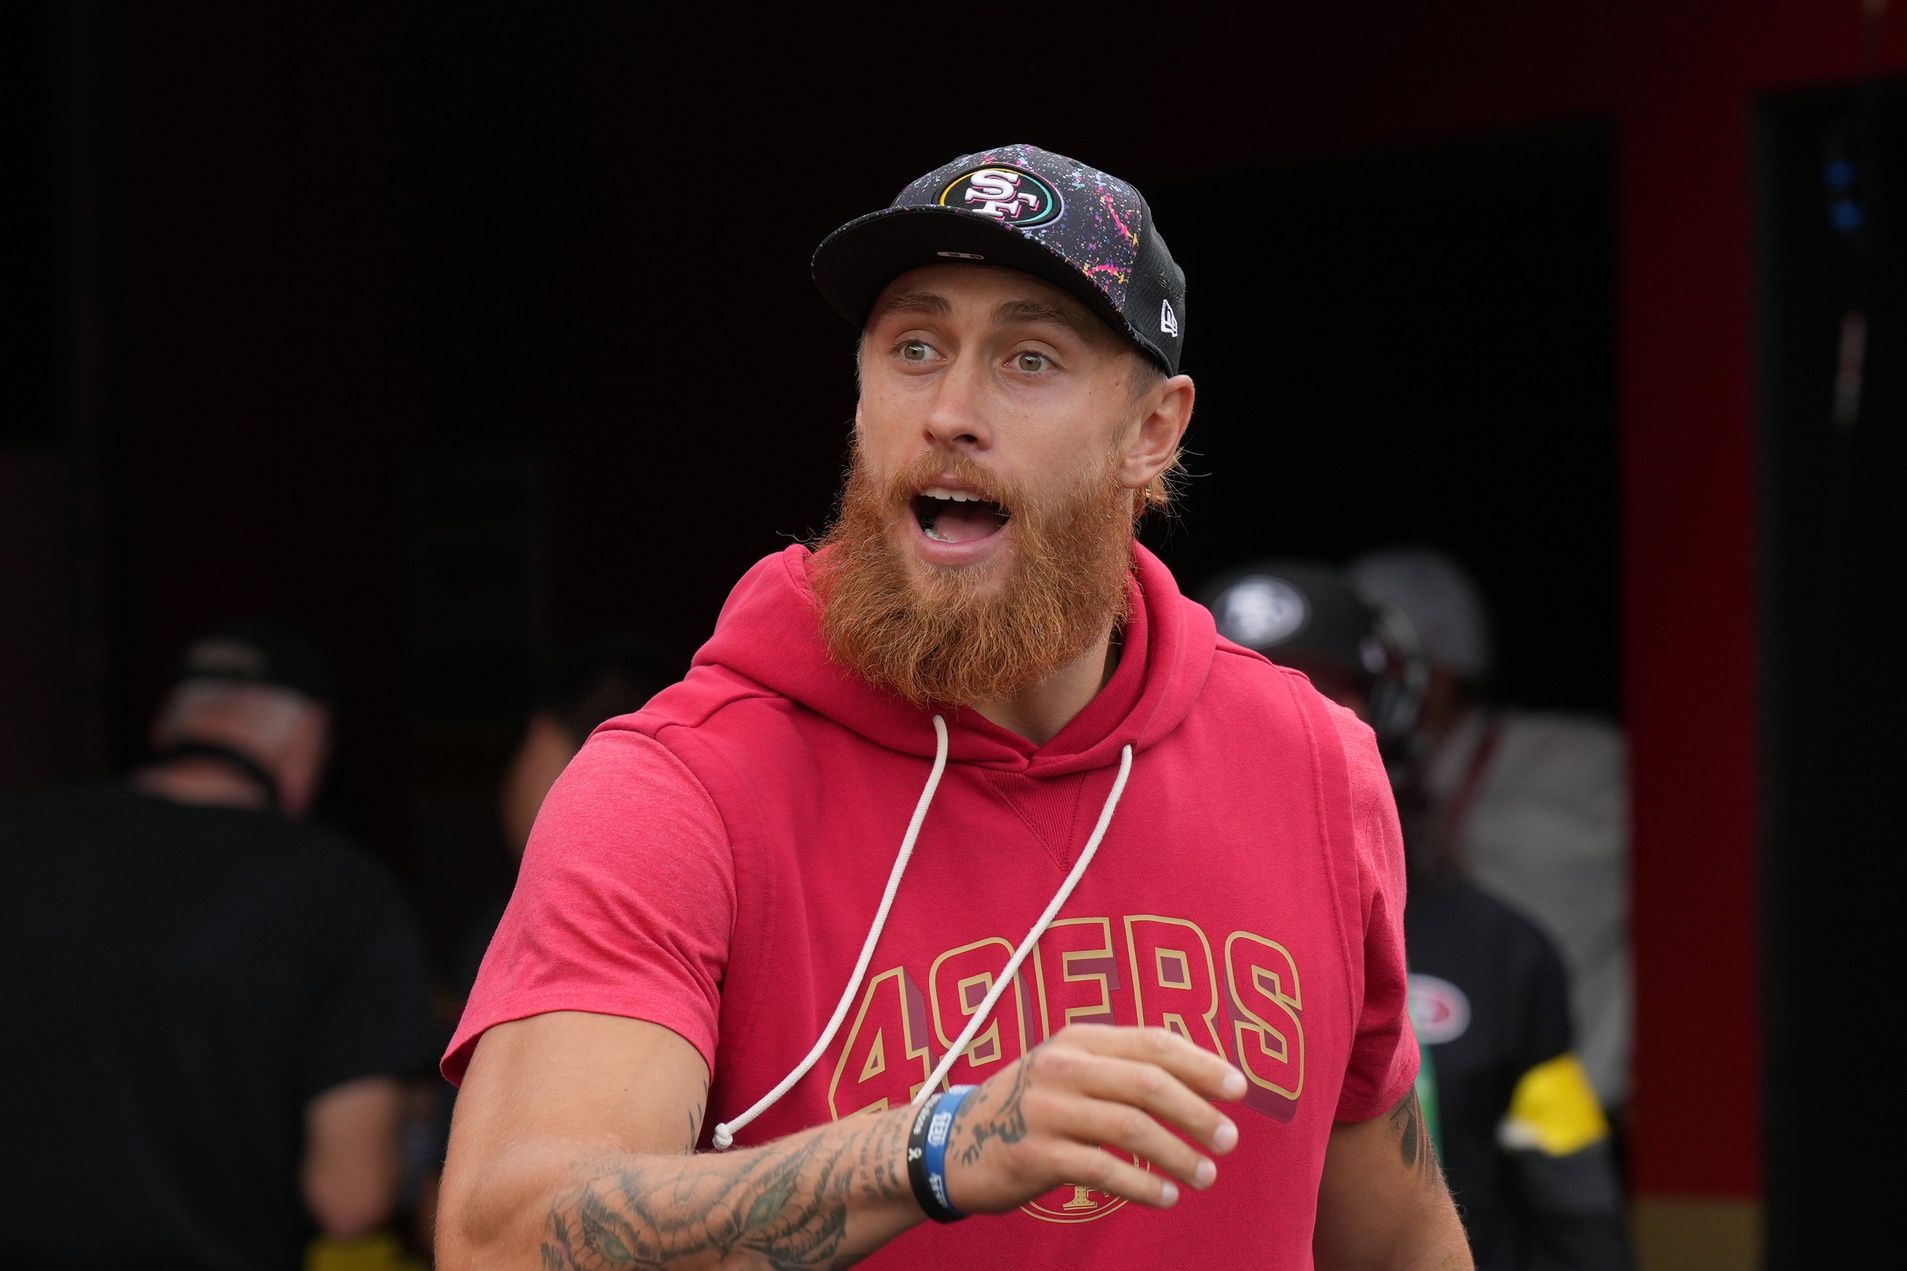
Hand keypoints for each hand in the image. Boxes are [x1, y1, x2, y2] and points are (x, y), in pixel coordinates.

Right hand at [941, 1023, 1245, 1213]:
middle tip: (1228, 1140)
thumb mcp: (1067, 1069)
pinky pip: (1104, 1169)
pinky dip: (1143, 1185)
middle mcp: (1062, 1066)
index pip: (1153, 1043)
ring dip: (1177, 1154)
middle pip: (1148, 1083)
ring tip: (1204, 1176)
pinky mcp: (1034, 1153)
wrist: (953, 1142)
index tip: (1239, 1089)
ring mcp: (1045, 1109)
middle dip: (1197, 1112)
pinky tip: (1165, 1197)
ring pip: (1131, 1127)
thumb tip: (1199, 1080)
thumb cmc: (1028, 1107)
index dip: (1201, 1064)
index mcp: (1078, 1039)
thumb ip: (1120, 1067)